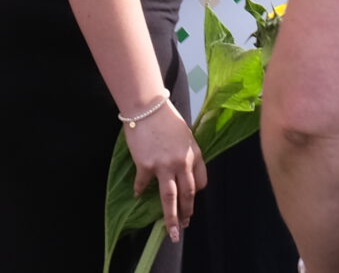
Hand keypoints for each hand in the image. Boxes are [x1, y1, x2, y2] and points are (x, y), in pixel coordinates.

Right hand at [122, 98, 205, 242]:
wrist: (147, 106)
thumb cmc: (167, 118)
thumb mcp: (185, 135)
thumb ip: (186, 154)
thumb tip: (182, 171)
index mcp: (194, 154)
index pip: (200, 182)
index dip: (195, 194)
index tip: (190, 202)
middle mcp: (181, 163)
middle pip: (187, 195)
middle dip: (186, 214)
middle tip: (184, 227)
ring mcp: (163, 166)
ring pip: (170, 198)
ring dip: (171, 218)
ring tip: (171, 232)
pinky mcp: (145, 166)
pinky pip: (143, 184)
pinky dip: (140, 191)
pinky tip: (138, 196)